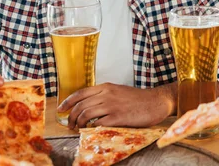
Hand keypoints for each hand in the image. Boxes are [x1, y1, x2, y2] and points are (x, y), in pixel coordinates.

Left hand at [58, 82, 174, 128]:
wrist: (156, 102)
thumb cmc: (139, 98)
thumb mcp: (119, 91)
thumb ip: (105, 95)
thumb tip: (89, 104)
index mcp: (106, 87)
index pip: (80, 93)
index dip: (67, 102)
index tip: (61, 110)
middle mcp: (107, 95)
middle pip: (80, 105)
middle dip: (71, 117)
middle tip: (71, 124)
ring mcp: (112, 106)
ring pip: (85, 114)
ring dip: (78, 124)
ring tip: (79, 129)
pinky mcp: (118, 117)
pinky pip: (97, 124)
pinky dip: (91, 128)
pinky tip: (92, 131)